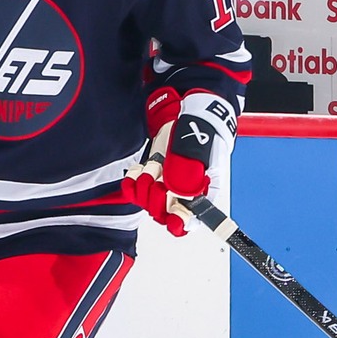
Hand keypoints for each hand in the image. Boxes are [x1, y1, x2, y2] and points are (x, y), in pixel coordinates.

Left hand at [122, 86, 236, 235]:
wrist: (191, 115)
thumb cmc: (202, 132)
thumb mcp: (200, 151)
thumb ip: (191, 173)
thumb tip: (179, 196)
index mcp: (202, 193)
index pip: (190, 221)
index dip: (179, 222)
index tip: (173, 216)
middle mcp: (182, 194)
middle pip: (163, 214)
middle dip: (157, 199)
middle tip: (160, 181)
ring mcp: (165, 185)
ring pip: (147, 202)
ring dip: (146, 184)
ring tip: (155, 167)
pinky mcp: (151, 175)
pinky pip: (135, 189)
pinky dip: (133, 181)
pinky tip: (139, 170)